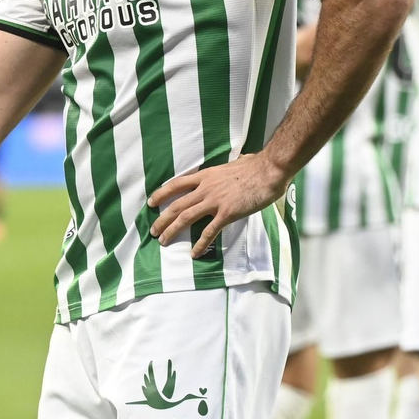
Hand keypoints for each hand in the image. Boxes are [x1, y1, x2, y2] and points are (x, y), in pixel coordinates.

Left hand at [148, 153, 291, 257]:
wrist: (268, 170)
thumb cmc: (254, 165)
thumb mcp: (230, 165)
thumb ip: (222, 172)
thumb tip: (227, 170)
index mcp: (205, 176)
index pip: (176, 184)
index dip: (162, 194)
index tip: (151, 202)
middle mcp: (205, 188)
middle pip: (177, 205)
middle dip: (162, 219)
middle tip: (153, 231)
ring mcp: (215, 201)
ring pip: (186, 217)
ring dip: (173, 231)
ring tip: (163, 241)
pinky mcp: (227, 213)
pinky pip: (209, 231)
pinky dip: (200, 244)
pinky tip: (194, 253)